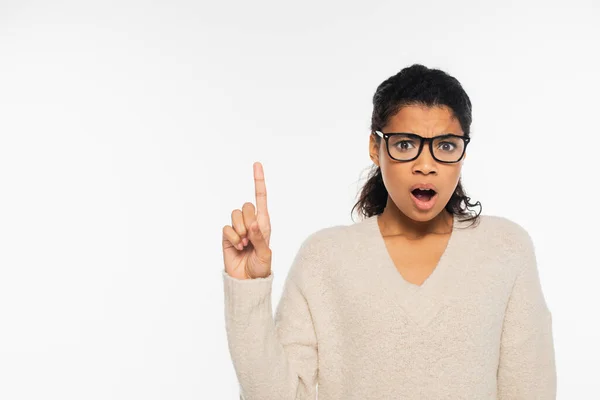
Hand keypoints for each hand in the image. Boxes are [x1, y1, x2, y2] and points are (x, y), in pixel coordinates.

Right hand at [222, 162, 271, 279]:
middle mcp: (251, 222)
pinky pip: (227, 228)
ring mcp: (238, 228)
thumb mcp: (266, 254)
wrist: (247, 280)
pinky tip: (238, 247)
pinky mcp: (227, 235)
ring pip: (235, 215)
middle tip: (251, 237)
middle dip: (248, 221)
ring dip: (240, 230)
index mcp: (264, 222)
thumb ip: (261, 237)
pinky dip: (232, 238)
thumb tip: (255, 223)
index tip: (257, 164)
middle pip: (246, 206)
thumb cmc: (261, 267)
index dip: (258, 181)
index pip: (261, 197)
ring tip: (244, 244)